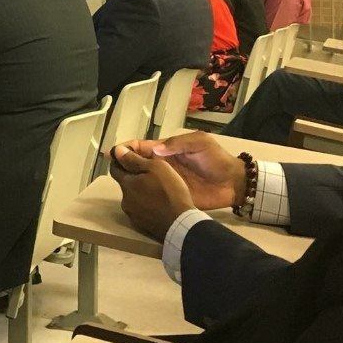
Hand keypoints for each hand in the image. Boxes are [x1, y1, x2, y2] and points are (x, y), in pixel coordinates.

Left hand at [109, 144, 195, 241]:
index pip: (114, 168)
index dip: (120, 161)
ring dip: (140, 192)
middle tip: (149, 174)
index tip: (129, 156)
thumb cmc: (169, 191)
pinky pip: (140, 210)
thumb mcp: (156, 168)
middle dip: (133, 177)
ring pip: (132, 198)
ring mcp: (132, 215)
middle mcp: (125, 200)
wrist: (181, 224)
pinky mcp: (141, 225)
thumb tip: (116, 150)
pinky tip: (158, 204)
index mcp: (126, 184)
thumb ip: (134, 159)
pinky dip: (146, 205)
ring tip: (155, 190)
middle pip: (125, 184)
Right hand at [119, 132, 246, 210]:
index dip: (126, 148)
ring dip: (129, 180)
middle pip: (138, 164)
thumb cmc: (216, 159)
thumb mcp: (200, 143)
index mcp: (167, 150)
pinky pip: (154, 196)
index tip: (111, 152)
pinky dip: (142, 196)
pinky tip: (132, 199)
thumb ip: (178, 144)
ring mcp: (166, 183)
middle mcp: (163, 166)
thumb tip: (154, 151)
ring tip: (116, 183)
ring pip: (142, 180)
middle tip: (109, 169)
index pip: (142, 147)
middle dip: (122, 164)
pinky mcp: (173, 197)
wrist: (233, 184)